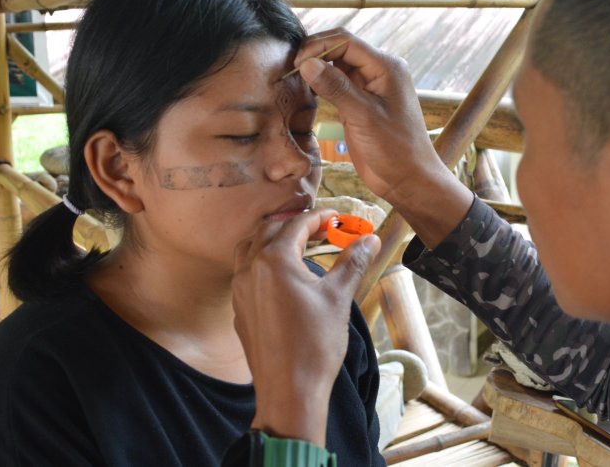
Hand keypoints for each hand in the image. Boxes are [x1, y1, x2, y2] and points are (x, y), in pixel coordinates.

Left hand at [231, 208, 379, 444]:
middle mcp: (250, 270)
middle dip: (295, 224)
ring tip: (297, 244)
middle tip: (321, 228)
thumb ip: (352, 262)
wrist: (289, 390)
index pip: (296, 225)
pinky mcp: (239, 310)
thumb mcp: (338, 298)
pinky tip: (282, 275)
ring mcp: (240, 290)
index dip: (319, 217)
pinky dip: (261, 261)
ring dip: (272, 239)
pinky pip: (245, 273)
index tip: (338, 217)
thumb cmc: (314, 344)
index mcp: (274, 261)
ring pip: (249, 248)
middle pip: (268, 230)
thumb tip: (370, 239)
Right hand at [294, 30, 473, 245]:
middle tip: (291, 67)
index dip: (319, 46)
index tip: (296, 61)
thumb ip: (336, 88)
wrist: (408, 179)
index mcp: (386, 67)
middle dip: (315, 53)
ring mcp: (369, 87)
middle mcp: (379, 72)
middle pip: (341, 49)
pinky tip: (307, 88)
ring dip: (317, 68)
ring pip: (337, 66)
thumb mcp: (363, 116)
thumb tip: (307, 63)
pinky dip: (322, 84)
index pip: (346, 42)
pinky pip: (338, 84)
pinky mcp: (360, 103)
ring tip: (293, 75)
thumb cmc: (396, 149)